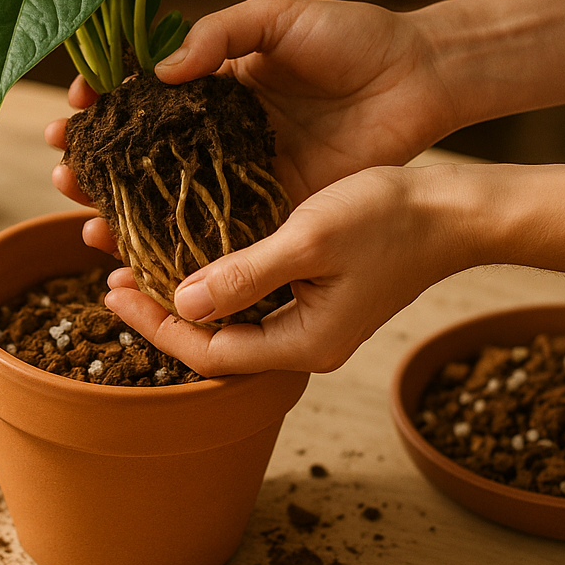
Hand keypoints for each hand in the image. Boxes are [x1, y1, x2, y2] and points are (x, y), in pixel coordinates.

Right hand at [45, 0, 455, 255]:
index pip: (142, 97)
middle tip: (62, 172)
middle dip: (98, 165)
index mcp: (215, 82)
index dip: (103, 105)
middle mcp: (220, 130)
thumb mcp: (276, 15)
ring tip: (83, 219)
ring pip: (172, 198)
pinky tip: (141, 254)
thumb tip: (158, 70)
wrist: (419, 76)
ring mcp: (245, 170)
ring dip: (125, 211)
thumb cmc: (350, 35)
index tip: (72, 112)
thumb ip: (218, 34)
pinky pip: (222, 229)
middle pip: (144, 155)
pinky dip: (181, 245)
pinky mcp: (277, 205)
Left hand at [103, 162, 473, 374]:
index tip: (112, 290)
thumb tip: (182, 303)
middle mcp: (304, 340)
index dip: (156, 324)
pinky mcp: (315, 292)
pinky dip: (216, 276)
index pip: (210, 353)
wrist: (453, 211)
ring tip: (138, 262)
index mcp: (305, 343)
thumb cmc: (389, 219)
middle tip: (113, 277)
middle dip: (161, 312)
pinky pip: (252, 295)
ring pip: (230, 318)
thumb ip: (247, 275)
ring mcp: (311, 318)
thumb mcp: (311, 240)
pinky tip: (190, 247)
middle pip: (214, 343)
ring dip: (185, 293)